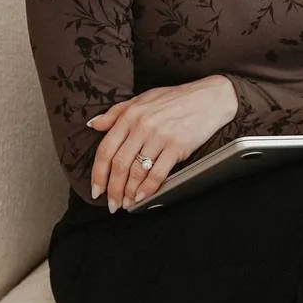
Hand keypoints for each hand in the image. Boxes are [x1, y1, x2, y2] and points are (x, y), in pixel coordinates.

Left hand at [85, 75, 237, 211]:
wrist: (209, 98)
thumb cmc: (176, 99)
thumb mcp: (142, 99)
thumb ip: (116, 112)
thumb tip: (93, 125)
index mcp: (130, 115)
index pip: (105, 149)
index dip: (98, 174)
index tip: (96, 190)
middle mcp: (142, 126)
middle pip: (119, 165)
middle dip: (113, 189)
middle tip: (112, 205)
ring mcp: (159, 136)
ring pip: (137, 172)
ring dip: (129, 193)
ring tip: (127, 204)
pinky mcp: (176, 146)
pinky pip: (157, 173)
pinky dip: (148, 189)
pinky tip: (143, 197)